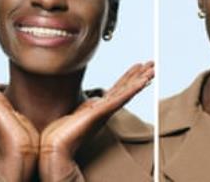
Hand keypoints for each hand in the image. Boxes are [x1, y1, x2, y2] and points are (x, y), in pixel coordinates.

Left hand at [38, 61, 153, 180]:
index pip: (119, 88)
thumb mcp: (77, 111)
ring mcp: (105, 110)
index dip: (130, 77)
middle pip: (127, 88)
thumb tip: (92, 99)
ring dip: (141, 80)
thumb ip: (87, 105)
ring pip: (127, 92)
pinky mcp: (101, 112)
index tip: (139, 66)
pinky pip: (120, 98)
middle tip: (153, 64)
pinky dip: (132, 89)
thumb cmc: (63, 131)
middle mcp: (106, 108)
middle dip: (140, 75)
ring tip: (152, 70)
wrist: (56, 144)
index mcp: (101, 107)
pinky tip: (142, 82)